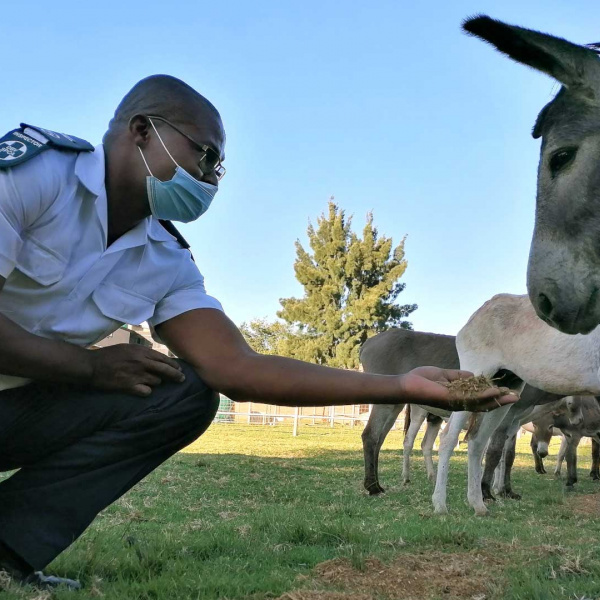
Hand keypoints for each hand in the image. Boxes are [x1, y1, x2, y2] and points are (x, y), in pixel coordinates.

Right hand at [87, 344, 185, 396]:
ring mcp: (137, 375)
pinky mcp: (130, 387)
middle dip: (176, 376)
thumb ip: (142, 353)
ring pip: (157, 382)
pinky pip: (146, 391)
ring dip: (156, 383)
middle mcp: (142, 362)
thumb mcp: (127, 348)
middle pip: (165, 370)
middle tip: (182, 379)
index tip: (179, 369)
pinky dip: (146, 391)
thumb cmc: (108, 356)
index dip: (173, 365)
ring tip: (151, 382)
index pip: (163, 359)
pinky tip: (142, 390)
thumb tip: (155, 358)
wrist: (92, 366)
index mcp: (141, 351)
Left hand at [398, 366, 518, 411]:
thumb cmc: (422, 379)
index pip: (479, 398)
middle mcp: (458, 402)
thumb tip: (474, 375)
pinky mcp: (451, 399)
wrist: (407, 383)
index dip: (493, 396)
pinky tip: (494, 392)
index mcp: (458, 397)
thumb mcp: (444, 375)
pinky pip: (470, 398)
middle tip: (516, 397)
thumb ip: (459, 376)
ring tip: (511, 395)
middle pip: (483, 404)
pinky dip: (483, 396)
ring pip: (480, 403)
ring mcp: (455, 402)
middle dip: (500, 401)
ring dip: (496, 399)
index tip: (507, 390)